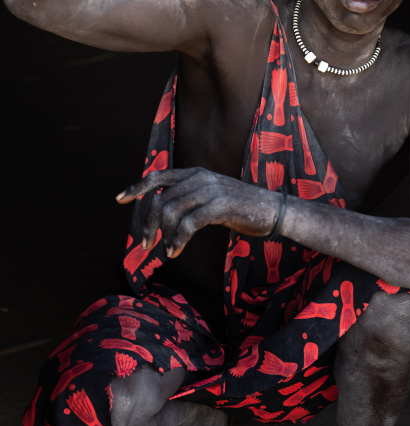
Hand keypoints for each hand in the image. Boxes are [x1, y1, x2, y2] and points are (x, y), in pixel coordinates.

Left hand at [116, 168, 280, 257]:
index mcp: (195, 173)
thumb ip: (190, 198)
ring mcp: (210, 190)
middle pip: (161, 199)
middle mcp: (200, 177)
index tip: (119, 200)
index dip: (137, 187)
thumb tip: (163, 211)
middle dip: (148, 224)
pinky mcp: (220, 206)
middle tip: (145, 244)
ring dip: (163, 235)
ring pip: (171, 211)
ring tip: (165, 251)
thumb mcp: (212, 196)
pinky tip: (175, 252)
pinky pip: (188, 224)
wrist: (273, 209)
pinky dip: (178, 240)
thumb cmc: (241, 207)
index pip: (158, 176)